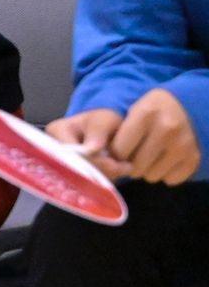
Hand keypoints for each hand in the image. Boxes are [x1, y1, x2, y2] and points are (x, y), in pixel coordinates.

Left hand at [58, 90, 200, 184]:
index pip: (118, 150)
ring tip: (149, 156)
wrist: (188, 106)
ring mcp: (182, 146)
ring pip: (151, 176)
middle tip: (133, 155)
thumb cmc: (152, 110)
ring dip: (146, 171)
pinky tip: (164, 160)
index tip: (116, 151)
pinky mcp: (193, 159)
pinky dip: (164, 174)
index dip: (114, 154)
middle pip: (133, 167)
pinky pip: (169, 180)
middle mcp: (166, 129)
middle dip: (128, 165)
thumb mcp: (132, 111)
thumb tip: (91, 154)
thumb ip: (113, 131)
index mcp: (145, 114)